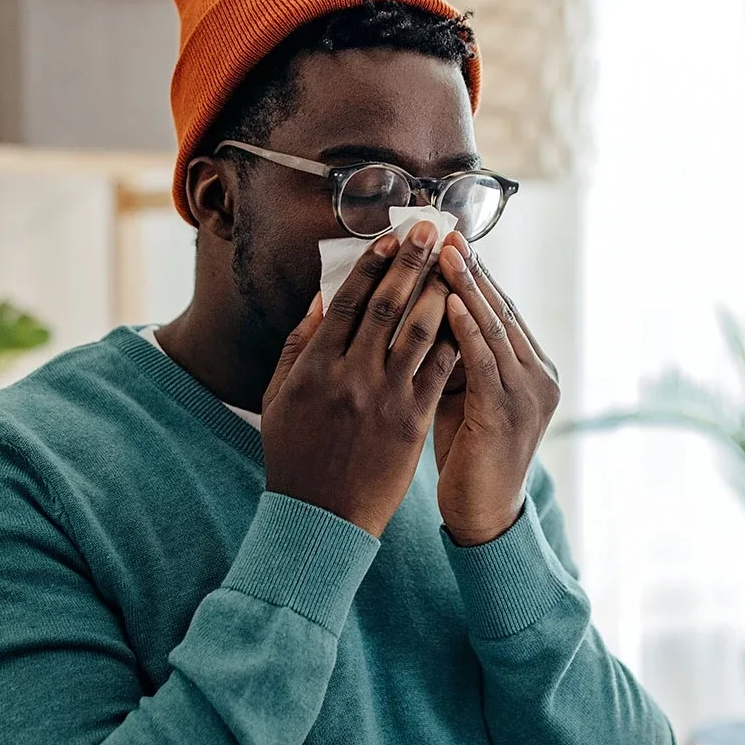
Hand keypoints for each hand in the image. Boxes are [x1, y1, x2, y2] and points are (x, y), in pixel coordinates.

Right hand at [261, 222, 459, 537]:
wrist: (321, 516)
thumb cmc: (295, 454)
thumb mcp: (281, 396)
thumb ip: (299, 345)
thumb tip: (321, 298)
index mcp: (316, 366)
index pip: (349, 301)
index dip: (372, 265)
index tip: (390, 238)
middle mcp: (352, 376)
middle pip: (388, 306)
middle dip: (411, 262)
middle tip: (429, 228)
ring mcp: (386, 398)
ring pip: (420, 332)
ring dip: (438, 290)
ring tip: (453, 262)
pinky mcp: (413, 421)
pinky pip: (439, 370)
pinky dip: (453, 338)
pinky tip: (464, 314)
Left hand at [433, 237, 559, 545]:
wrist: (484, 515)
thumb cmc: (467, 454)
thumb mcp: (462, 393)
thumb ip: (455, 354)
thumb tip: (424, 306)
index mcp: (530, 368)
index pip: (501, 308)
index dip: (474, 272)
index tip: (446, 238)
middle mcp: (538, 375)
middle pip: (502, 308)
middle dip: (471, 268)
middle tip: (444, 230)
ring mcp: (529, 393)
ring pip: (495, 327)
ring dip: (467, 286)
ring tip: (444, 253)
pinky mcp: (509, 413)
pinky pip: (487, 361)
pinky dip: (469, 328)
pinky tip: (450, 302)